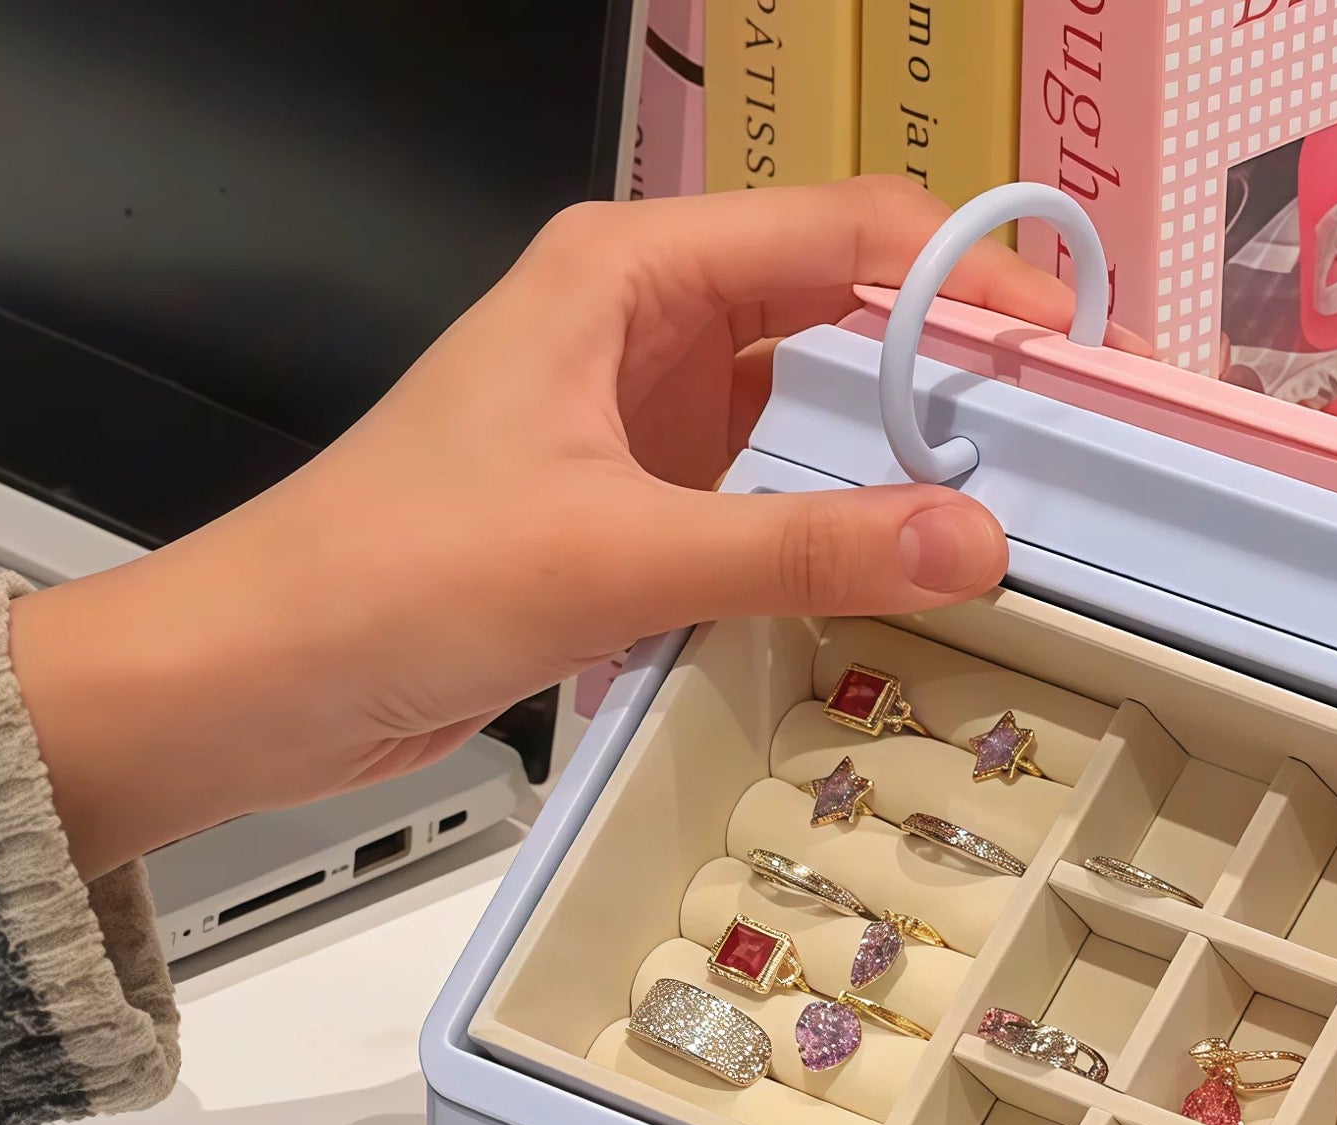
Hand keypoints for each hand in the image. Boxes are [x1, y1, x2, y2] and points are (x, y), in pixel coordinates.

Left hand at [7, 178, 1083, 877]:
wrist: (263, 681)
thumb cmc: (391, 578)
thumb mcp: (616, 556)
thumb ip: (802, 549)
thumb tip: (975, 542)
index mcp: (632, 273)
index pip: (845, 231)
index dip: (970, 278)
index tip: (1072, 357)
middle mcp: (648, 327)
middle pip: (846, 317)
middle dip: (957, 376)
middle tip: (1073, 456)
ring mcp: (648, 422)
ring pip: (818, 418)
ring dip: (904, 466)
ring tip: (1014, 523)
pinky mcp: (641, 509)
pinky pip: (777, 505)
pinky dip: (841, 538)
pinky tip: (904, 588)